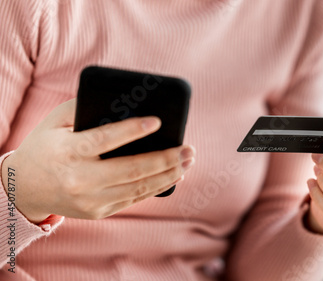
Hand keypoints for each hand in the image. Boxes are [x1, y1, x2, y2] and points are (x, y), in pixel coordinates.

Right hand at [1, 99, 194, 222]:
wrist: (23, 188)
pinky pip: (134, 199)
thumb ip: (83, 108)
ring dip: (168, 174)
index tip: (157, 122)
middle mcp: (80, 179)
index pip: (105, 140)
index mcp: (68, 152)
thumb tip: (121, 100)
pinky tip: (173, 176)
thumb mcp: (55, 122)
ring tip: (187, 161)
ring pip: (138, 188)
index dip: (133, 130)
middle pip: (131, 170)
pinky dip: (157, 187)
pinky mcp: (99, 211)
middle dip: (165, 159)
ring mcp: (91, 200)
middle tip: (188, 149)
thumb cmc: (45, 147)